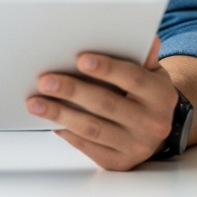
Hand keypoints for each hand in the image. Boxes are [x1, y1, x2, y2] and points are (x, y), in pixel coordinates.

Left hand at [26, 36, 179, 170]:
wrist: (160, 130)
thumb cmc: (147, 93)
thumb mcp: (152, 71)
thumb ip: (141, 53)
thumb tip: (134, 33)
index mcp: (161, 95)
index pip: (133, 78)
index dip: (107, 68)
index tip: (80, 59)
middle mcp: (152, 123)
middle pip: (106, 104)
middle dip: (72, 91)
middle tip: (45, 80)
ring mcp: (136, 146)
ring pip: (92, 129)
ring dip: (60, 114)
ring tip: (35, 103)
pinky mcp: (120, 162)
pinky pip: (88, 147)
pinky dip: (66, 132)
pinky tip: (49, 120)